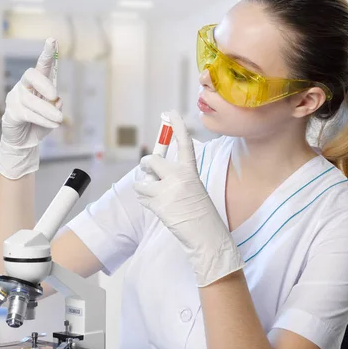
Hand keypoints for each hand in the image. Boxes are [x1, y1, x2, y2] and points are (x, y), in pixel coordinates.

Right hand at [0, 38, 62, 179]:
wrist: (25, 140)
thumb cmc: (40, 123)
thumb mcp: (53, 114)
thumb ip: (56, 106)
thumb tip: (57, 100)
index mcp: (37, 84)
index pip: (42, 65)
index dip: (47, 53)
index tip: (53, 39)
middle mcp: (24, 87)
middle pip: (31, 75)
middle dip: (44, 83)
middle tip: (54, 96)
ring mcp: (15, 99)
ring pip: (32, 100)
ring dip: (47, 111)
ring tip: (59, 120)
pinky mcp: (11, 113)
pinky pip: (27, 113)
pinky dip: (42, 119)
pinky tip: (53, 124)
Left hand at [133, 110, 244, 286]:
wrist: (206, 235)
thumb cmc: (200, 213)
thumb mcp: (193, 188)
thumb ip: (176, 176)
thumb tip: (153, 169)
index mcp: (191, 170)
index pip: (184, 142)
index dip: (177, 126)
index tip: (169, 113)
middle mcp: (179, 176)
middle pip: (152, 160)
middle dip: (146, 165)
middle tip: (147, 171)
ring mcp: (167, 189)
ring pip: (142, 180)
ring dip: (144, 187)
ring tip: (157, 197)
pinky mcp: (158, 203)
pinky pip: (141, 195)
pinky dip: (145, 199)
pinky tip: (158, 207)